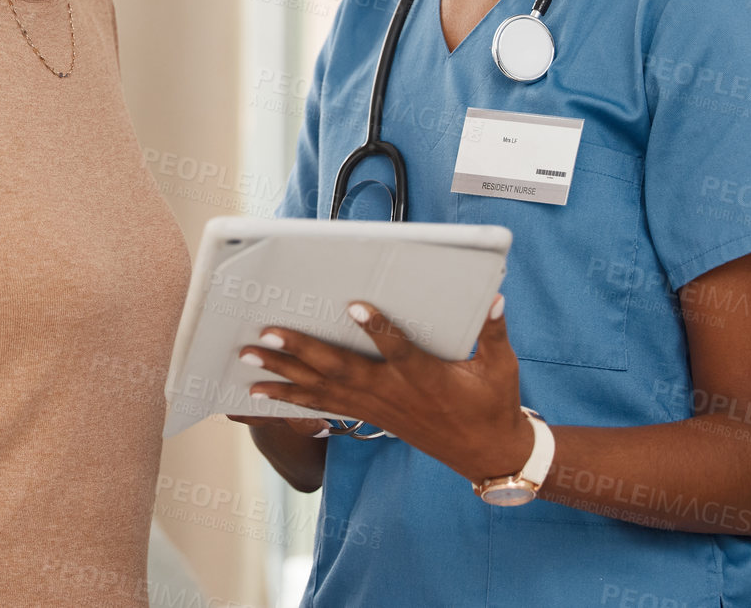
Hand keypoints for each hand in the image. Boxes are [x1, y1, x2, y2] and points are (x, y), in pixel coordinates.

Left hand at [239, 295, 532, 483]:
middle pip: (341, 370)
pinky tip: (260, 394)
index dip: (378, 328)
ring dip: (283, 374)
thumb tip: (495, 298)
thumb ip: (494, 332)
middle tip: (266, 332)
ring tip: (247, 358)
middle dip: (302, 350)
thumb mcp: (502, 366)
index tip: (356, 305)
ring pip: (323, 389)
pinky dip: (290, 398)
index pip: (399, 350)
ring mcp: (376, 406)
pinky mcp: (369, 415)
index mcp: (425, 375)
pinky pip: (323, 407)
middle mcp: (393, 392)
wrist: (486, 453)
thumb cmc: (493, 403)